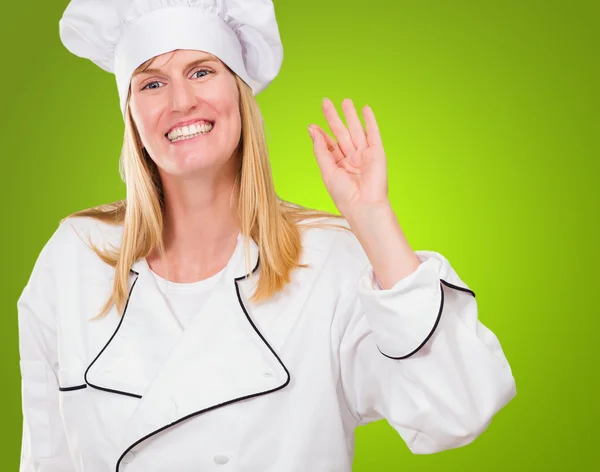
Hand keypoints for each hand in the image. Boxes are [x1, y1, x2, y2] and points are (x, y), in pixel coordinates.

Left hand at [308, 98, 388, 219]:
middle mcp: (351, 159)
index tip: (313, 125)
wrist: (364, 206)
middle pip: (341, 133)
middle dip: (333, 118)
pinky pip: (373, 133)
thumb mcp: (327, 171)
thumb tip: (313, 130)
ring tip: (345, 101)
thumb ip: (320, 150)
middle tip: (325, 102)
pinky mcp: (377, 153)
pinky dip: (370, 121)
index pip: (329, 145)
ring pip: (356, 130)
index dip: (321, 134)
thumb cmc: (345, 195)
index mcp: (338, 165)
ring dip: (351, 115)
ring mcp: (364, 155)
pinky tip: (366, 110)